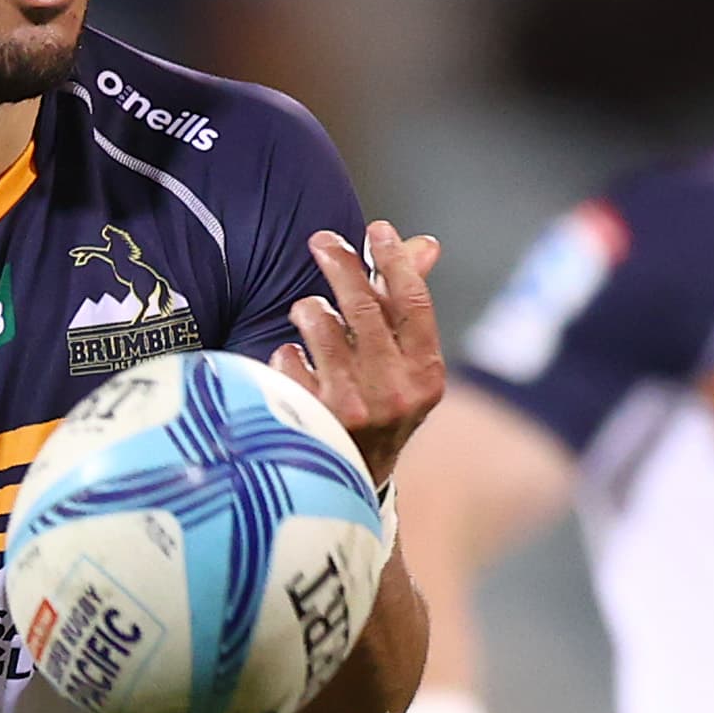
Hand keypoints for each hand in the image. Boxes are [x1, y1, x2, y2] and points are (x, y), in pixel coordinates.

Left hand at [272, 221, 445, 487]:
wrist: (348, 483)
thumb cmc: (378, 407)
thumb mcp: (406, 365)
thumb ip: (409, 304)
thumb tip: (427, 243)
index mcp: (426, 375)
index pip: (413, 303)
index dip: (394, 260)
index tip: (376, 229)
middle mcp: (394, 392)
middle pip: (364, 306)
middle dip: (340, 263)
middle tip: (320, 240)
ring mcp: (351, 407)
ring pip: (320, 324)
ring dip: (309, 309)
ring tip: (307, 312)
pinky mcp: (310, 418)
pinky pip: (287, 358)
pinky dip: (286, 354)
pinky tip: (294, 364)